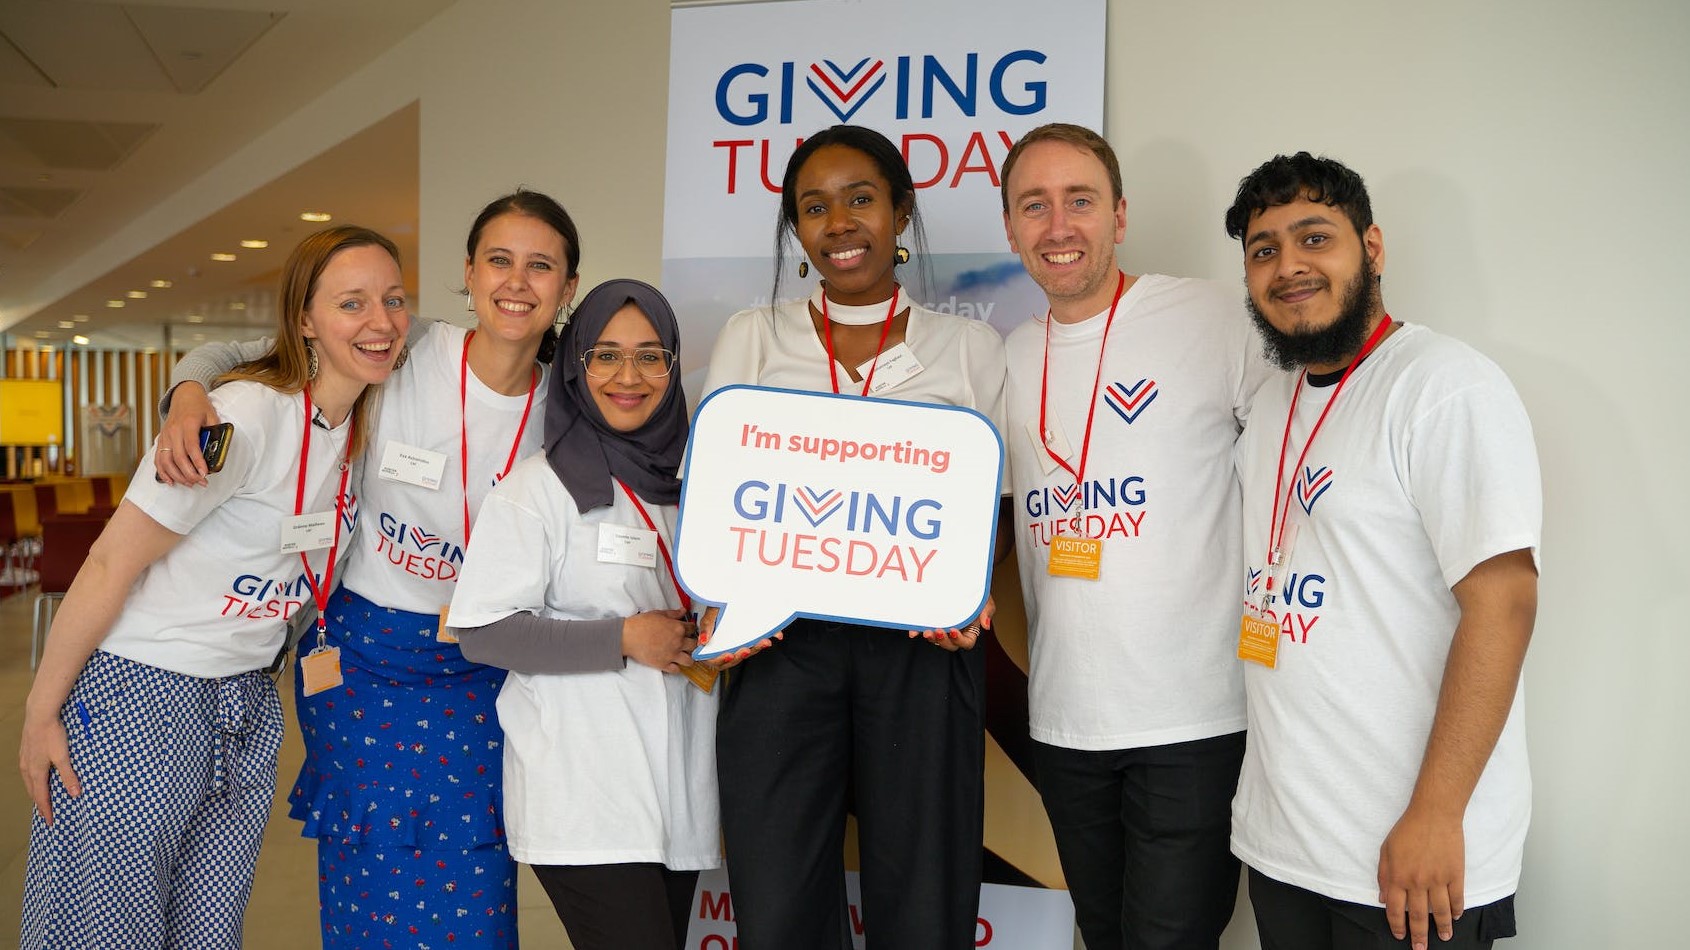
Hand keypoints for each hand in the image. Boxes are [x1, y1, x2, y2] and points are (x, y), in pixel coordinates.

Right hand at [19, 707, 80, 824]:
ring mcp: (25, 759)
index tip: (50, 822)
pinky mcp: (26, 751)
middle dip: (40, 803)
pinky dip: (32, 780)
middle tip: (46, 814)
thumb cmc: (52, 735)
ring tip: (40, 799)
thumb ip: (69, 776)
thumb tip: (75, 794)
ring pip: (29, 781)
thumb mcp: (63, 757)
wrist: (40, 715)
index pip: (41, 796)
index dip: (46, 809)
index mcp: (37, 772)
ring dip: (35, 792)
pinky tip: (35, 777)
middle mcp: (27, 768)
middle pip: (33, 791)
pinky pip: (28, 772)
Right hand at [155, 382, 218, 485]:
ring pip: (166, 460)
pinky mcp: (161, 440)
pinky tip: (171, 481)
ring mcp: (165, 436)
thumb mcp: (212, 416)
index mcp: (188, 423)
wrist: (184, 396)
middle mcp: (174, 430)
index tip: (205, 474)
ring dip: (177, 475)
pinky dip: (163, 472)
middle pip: (178, 457)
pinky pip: (158, 459)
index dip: (197, 462)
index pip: (192, 446)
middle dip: (189, 473)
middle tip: (201, 482)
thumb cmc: (200, 407)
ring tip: (190, 484)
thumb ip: (215, 433)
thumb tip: (217, 452)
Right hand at [622, 609, 697, 672]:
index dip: (691, 629)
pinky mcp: (663, 664)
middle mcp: (678, 642)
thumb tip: (683, 611)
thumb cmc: (641, 623)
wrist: (628, 636)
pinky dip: (677, 667)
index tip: (688, 630)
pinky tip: (673, 663)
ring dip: (688, 658)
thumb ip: (673, 614)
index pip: (693, 629)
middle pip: (694, 645)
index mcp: (678, 628)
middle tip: (687, 643)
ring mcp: (672, 655)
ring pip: (689, 660)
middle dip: (691, 643)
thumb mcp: (658, 614)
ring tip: (683, 655)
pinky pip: (677, 670)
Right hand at [696, 605, 780, 668]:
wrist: (731, 594)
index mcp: (711, 645)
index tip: (729, 655)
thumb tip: (703, 641)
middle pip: (731, 658)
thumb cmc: (717, 606)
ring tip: (764, 642)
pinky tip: (772, 636)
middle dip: (740, 655)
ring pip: (745, 652)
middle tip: (747, 650)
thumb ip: (706, 625)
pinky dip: (763, 642)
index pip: (713, 659)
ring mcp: (737, 644)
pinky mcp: (748, 639)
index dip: (720, 659)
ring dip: (755, 648)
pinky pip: (755, 644)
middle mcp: (724, 647)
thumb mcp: (710, 613)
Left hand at [908, 594, 994, 651]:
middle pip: (950, 645)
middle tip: (938, 631)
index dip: (960, 641)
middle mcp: (956, 632)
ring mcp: (942, 626)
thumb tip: (986, 626)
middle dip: (943, 641)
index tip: (954, 631)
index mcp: (970, 630)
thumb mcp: (985, 600)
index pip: (966, 643)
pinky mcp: (931, 620)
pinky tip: (913, 632)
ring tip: (926, 632)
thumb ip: (987, 612)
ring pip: (936, 639)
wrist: (962, 579)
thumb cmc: (976, 592)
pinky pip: (923, 629)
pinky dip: (917, 631)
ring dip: (931, 638)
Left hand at [1377, 803, 1464, 948]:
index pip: (1396, 910)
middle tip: (1420, 948)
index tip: (1400, 935)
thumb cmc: (1407, 830)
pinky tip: (1455, 917)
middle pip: (1418, 916)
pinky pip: (1457, 898)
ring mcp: (1438, 880)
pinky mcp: (1456, 875)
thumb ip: (1383, 876)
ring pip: (1440, 912)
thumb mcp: (1386, 850)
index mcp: (1398, 877)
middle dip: (1419, 935)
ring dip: (1442, 928)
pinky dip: (1456, 910)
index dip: (1397, 925)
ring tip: (1444, 937)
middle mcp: (1418, 882)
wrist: (1434, 815)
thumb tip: (1384, 899)